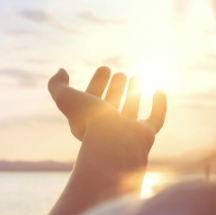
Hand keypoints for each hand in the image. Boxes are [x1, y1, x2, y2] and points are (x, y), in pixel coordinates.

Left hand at [39, 66, 165, 214]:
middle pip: (112, 106)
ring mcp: (128, 133)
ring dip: (133, 93)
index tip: (104, 68)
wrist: (115, 146)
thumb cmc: (89, 123)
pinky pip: (156, 119)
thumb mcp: (65, 99)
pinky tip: (159, 90)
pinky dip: (159, 105)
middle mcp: (108, 128)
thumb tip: (61, 71)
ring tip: (136, 78)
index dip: (97, 83)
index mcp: (88, 122)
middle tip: (120, 74)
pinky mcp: (146, 136)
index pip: (92, 100)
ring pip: (131, 111)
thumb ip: (56, 85)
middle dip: (115, 88)